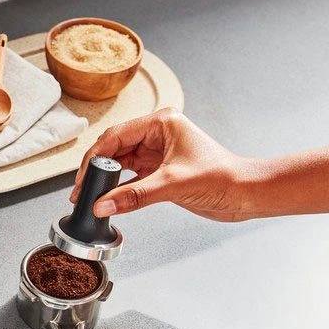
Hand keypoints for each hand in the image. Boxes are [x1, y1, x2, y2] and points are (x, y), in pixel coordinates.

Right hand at [71, 108, 257, 220]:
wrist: (247, 193)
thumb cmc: (223, 177)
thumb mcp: (172, 185)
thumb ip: (133, 196)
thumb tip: (102, 205)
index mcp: (161, 123)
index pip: (115, 136)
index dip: (95, 158)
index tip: (82, 177)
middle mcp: (157, 134)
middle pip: (114, 148)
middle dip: (96, 169)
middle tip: (81, 189)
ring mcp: (158, 152)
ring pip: (120, 162)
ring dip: (105, 179)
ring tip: (89, 195)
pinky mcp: (160, 170)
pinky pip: (130, 177)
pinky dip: (118, 188)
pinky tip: (108, 199)